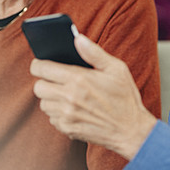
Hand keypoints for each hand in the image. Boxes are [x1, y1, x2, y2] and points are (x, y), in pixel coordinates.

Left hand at [30, 34, 156, 159]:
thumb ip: (94, 52)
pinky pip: (51, 118)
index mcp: (78, 79)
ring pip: (43, 103)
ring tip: (67, 94)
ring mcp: (67, 115)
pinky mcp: (67, 129)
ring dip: (51, 98)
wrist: (131, 131)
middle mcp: (69, 98)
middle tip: (57, 80)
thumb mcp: (116, 69)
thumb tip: (77, 38)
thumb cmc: (125, 98)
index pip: (42, 68)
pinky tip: (73, 109)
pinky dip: (58, 113)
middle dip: (44, 81)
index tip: (43, 64)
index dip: (39, 64)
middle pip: (38, 87)